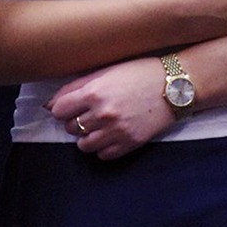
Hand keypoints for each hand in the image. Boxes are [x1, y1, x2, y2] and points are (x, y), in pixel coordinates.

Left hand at [49, 58, 176, 159]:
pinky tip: (111, 135)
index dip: (63, 108)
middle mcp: (103, 113)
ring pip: (84, 145)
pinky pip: (103, 155)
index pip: (59, 111)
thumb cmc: (140, 73)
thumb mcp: (107, 71)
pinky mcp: (130, 143)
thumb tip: (51, 105)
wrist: (175, 86)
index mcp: (94, 92)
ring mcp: (117, 131)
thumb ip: (76, 87)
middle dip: (76, 121)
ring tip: (100, 126)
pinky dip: (103, 147)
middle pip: (70, 128)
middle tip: (90, 113)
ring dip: (87, 137)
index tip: (71, 106)